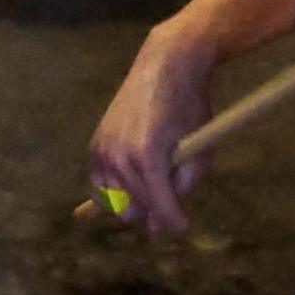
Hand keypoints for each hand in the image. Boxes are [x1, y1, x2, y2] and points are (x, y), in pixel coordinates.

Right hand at [86, 23, 217, 231]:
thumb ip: (185, 184)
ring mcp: (101, 150)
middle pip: (132, 209)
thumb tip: (168, 219)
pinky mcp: (94, 145)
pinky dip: (112, 192)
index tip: (185, 227)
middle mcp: (117, 155)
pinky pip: (99, 184)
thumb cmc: (189, 107)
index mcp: (147, 156)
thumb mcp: (200, 150)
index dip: (175, 222)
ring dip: (133, 202)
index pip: (159, 205)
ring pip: (113, 200)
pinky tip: (127, 187)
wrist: (163, 67)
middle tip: (172, 204)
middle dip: (152, 212)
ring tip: (154, 189)